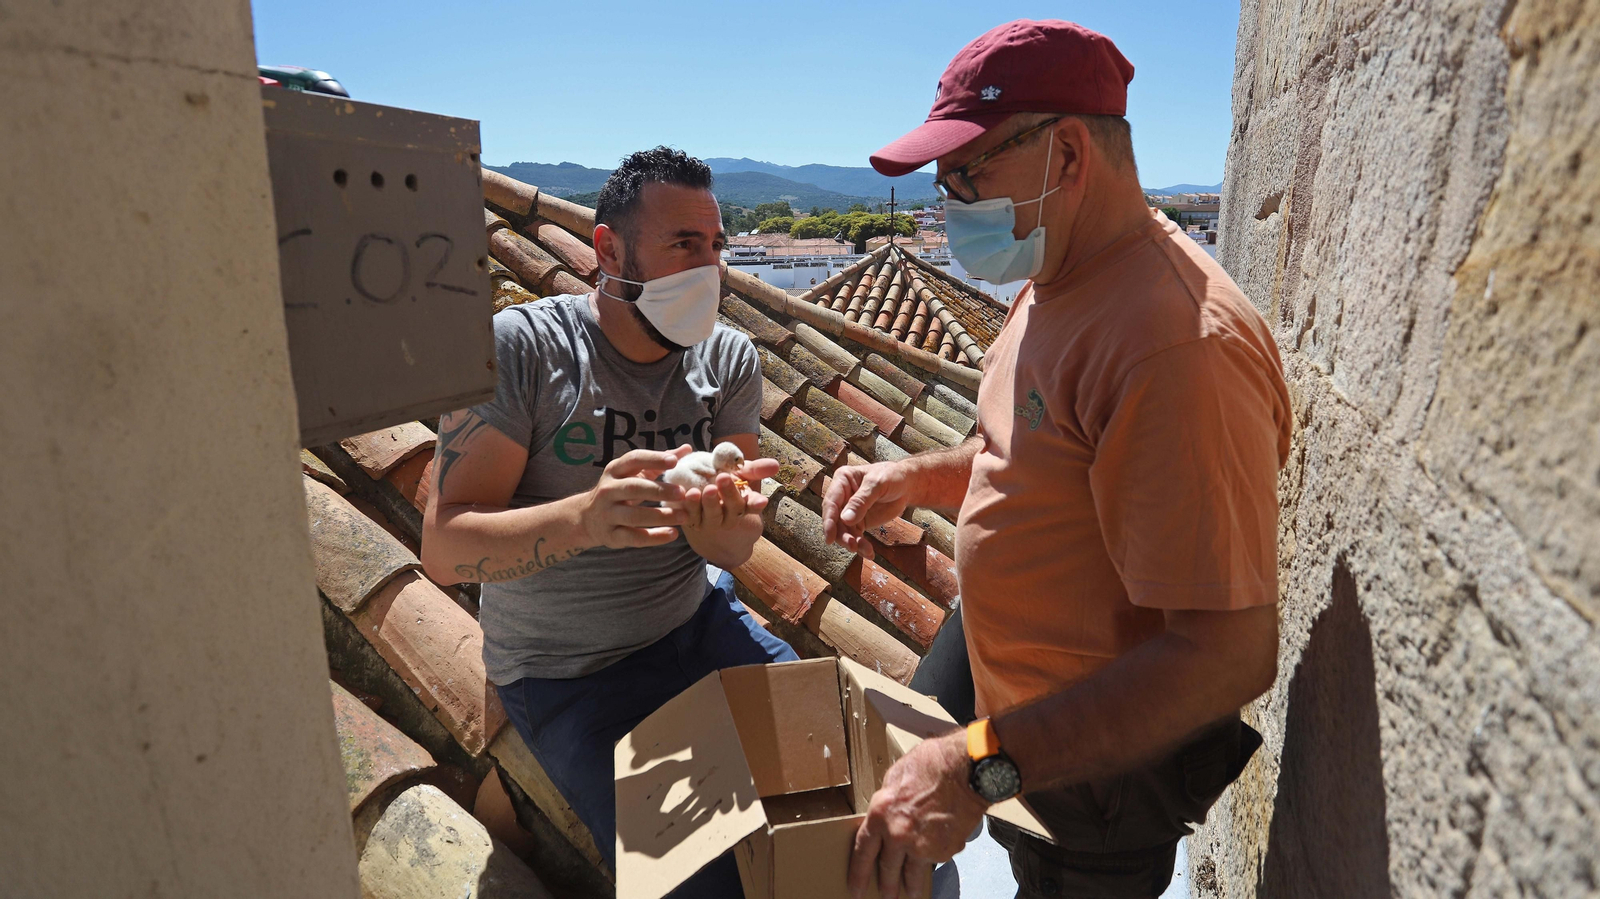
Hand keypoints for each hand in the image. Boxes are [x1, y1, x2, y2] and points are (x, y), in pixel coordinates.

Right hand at [579, 446, 691, 548]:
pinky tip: (672, 534)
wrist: (588, 517)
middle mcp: (608, 490)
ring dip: (660, 516)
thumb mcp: (633, 473)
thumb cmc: (620, 490)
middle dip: (658, 490)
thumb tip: (687, 448)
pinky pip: (633, 537)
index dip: (653, 459)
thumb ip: (659, 462)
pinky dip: (654, 538)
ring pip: (634, 516)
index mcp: (615, 470)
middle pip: (633, 488)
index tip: (674, 461)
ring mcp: (608, 514)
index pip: (633, 459)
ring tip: (684, 516)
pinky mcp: (611, 536)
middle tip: (682, 493)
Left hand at [680, 456, 779, 530]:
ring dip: (706, 504)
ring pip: (711, 515)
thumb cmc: (723, 481)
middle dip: (728, 494)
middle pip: (732, 508)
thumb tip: (776, 465)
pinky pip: (690, 517)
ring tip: (699, 490)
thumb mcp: (740, 474)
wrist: (699, 494)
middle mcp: (729, 515)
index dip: (756, 503)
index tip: (762, 501)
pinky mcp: (692, 521)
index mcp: (743, 504)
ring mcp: (710, 521)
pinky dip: (687, 508)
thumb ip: (755, 469)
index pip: (753, 505)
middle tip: (722, 477)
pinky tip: (685, 497)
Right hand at [822, 461, 912, 554]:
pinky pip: (856, 536)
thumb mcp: (878, 484)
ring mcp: (849, 510)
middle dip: (842, 535)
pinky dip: (861, 546)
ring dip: (853, 542)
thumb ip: (862, 501)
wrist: (908, 485)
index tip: (830, 538)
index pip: (831, 502)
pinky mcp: (859, 521)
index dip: (829, 521)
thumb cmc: (892, 476)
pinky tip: (869, 553)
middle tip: (852, 546)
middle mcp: (842, 496)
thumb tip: (845, 519)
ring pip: (844, 531)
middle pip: (835, 520)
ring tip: (866, 550)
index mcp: (842, 480)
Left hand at [848, 732, 986, 898]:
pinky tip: (939, 853)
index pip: (863, 852)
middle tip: (886, 897)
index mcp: (880, 815)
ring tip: (911, 894)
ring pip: (913, 874)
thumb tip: (887, 816)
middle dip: (886, 886)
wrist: (966, 770)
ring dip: (911, 887)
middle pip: (888, 870)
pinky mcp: (945, 851)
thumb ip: (888, 803)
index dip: (858, 874)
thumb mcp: (895, 777)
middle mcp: (898, 836)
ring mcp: (923, 847)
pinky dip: (937, 858)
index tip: (855, 888)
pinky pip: (937, 859)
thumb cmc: (932, 765)